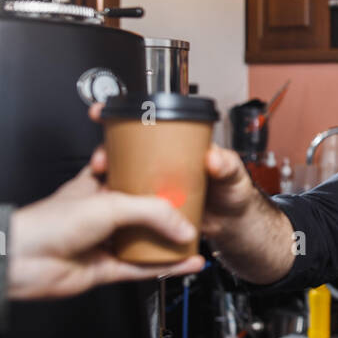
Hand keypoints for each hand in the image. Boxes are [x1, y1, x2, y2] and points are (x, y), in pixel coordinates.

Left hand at [7, 164, 204, 299]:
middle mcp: (101, 213)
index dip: (151, 173)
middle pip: (143, 210)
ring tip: (195, 236)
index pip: (130, 174)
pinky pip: (143, 267)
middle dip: (168, 210)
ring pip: (145, 240)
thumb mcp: (109, 204)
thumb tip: (182, 226)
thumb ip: (151, 212)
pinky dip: (166, 266)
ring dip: (170, 241)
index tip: (176, 172)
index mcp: (96, 186)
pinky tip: (187, 263)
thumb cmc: (47, 224)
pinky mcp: (106, 268)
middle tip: (194, 208)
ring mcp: (104, 241)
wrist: (22, 261)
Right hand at [87, 103, 259, 238]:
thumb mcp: (235, 174)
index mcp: (181, 147)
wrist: (234, 224)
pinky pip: (133, 202)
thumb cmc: (235, 193)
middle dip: (108, 150)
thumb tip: (213, 157)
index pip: (151, 125)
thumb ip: (227, 165)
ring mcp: (157, 184)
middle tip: (102, 158)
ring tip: (102, 182)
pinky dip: (121, 203)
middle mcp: (165, 162)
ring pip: (125, 175)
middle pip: (128, 149)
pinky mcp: (155, 207)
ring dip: (109, 177)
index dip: (125, 116)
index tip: (103, 112)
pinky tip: (112, 205)